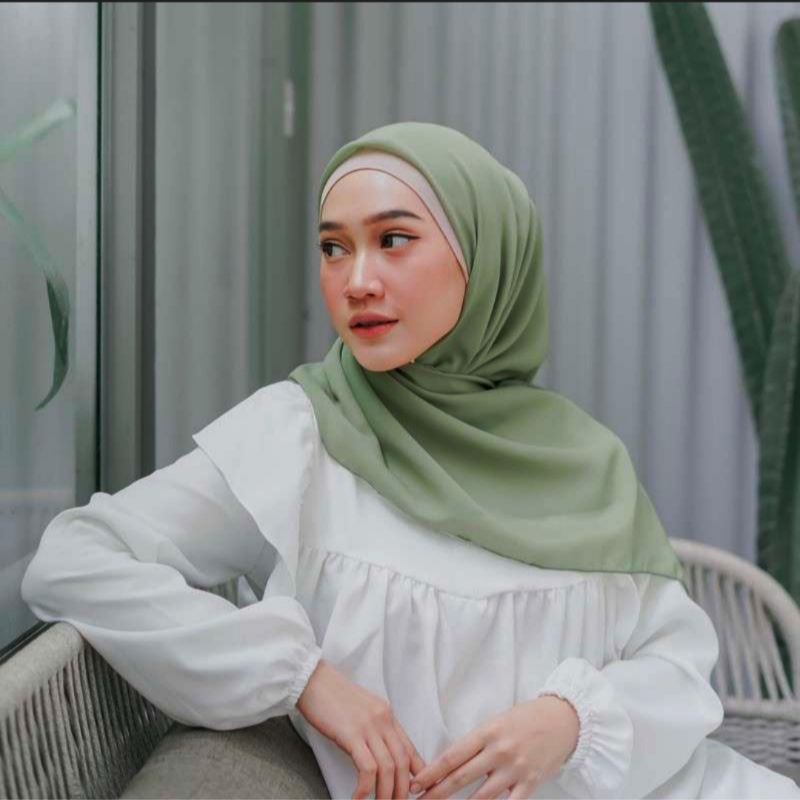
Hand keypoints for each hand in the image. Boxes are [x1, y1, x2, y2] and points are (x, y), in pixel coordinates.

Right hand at [296, 658, 426, 798]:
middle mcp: (383, 720)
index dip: (415, 774)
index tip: (413, 791)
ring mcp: (368, 726)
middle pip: (402, 762)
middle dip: (402, 790)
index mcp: (387, 714)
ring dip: (386, 794)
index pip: (409, 748)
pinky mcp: (352, 734)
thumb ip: (374, 727)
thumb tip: (379, 753)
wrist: (312, 679)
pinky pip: (367, 768)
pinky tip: (357, 798)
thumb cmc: (331, 696)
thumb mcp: (361, 710)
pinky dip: (365, 788)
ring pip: (388, 768)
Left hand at [408, 695, 579, 798]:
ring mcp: (515, 769)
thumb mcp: (497, 722)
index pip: (452, 755)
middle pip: (461, 777)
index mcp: (487, 732)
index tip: (416, 782)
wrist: (563, 719)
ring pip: (481, 797)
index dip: (432, 772)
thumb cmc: (525, 719)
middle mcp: (499, 750)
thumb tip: (452, 764)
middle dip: (437, 792)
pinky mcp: (531, 783)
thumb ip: (477, 742)